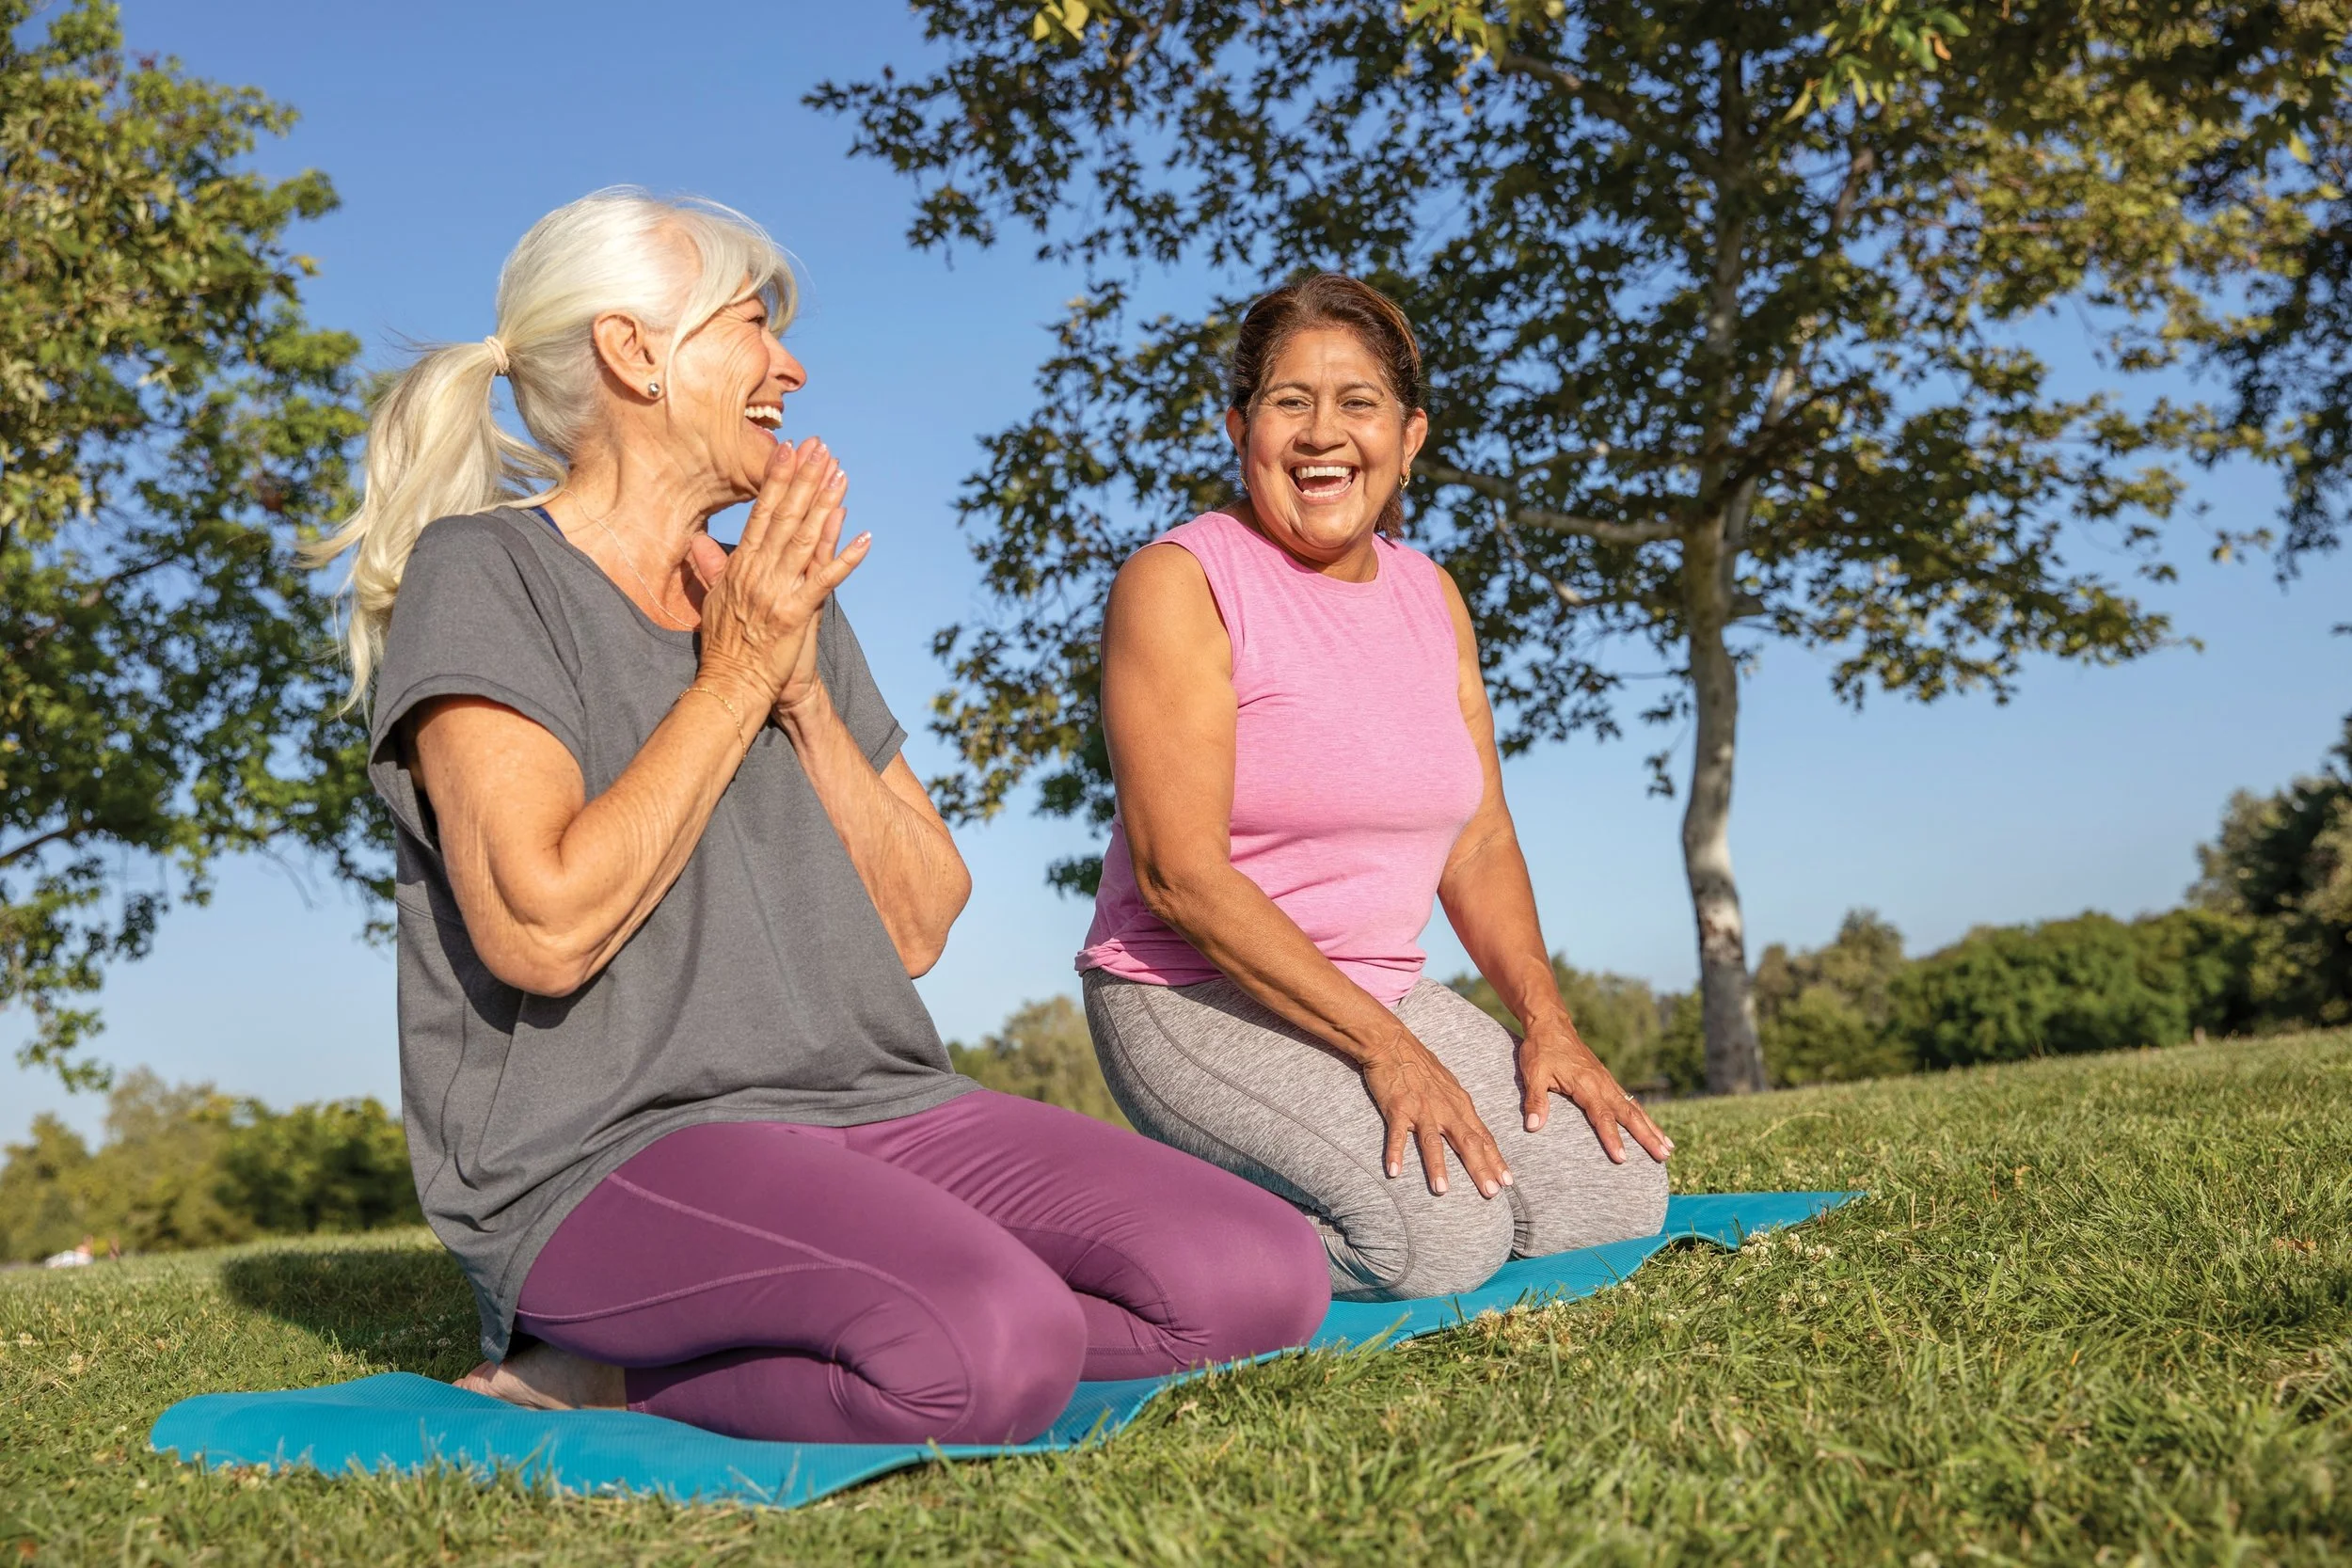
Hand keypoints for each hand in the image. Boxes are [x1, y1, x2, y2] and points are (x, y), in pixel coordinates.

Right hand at [693, 439, 866, 706]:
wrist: (732, 684)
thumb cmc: (725, 645)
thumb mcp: (714, 600)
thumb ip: (710, 568)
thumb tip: (697, 543)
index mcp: (741, 565)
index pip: (761, 512)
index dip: (777, 480)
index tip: (789, 450)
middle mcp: (758, 572)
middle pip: (786, 516)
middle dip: (804, 479)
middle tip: (821, 448)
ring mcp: (777, 591)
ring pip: (805, 538)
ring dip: (825, 505)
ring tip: (841, 475)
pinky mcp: (796, 612)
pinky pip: (826, 579)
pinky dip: (846, 558)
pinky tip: (864, 537)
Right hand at [1360, 1034, 1511, 1198]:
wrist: (1392, 1043)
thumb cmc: (1421, 1064)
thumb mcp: (1448, 1085)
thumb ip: (1459, 1108)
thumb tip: (1473, 1127)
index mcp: (1459, 1104)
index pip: (1483, 1136)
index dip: (1496, 1159)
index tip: (1507, 1182)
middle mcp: (1444, 1108)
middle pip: (1467, 1142)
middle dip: (1480, 1168)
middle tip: (1491, 1193)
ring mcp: (1421, 1109)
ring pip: (1432, 1142)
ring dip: (1437, 1166)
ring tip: (1442, 1191)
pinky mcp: (1398, 1107)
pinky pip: (1397, 1134)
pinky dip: (1395, 1153)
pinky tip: (1394, 1171)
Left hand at [1517, 1020, 1673, 1163]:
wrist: (1551, 1024)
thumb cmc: (1541, 1049)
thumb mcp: (1533, 1073)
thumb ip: (1535, 1100)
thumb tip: (1533, 1127)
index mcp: (1586, 1084)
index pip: (1602, 1116)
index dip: (1612, 1138)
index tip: (1623, 1158)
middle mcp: (1602, 1084)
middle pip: (1629, 1115)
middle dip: (1647, 1137)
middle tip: (1663, 1157)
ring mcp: (1607, 1081)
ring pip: (1634, 1109)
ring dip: (1652, 1128)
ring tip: (1668, 1148)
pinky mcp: (1607, 1080)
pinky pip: (1630, 1102)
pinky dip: (1643, 1117)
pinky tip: (1651, 1129)